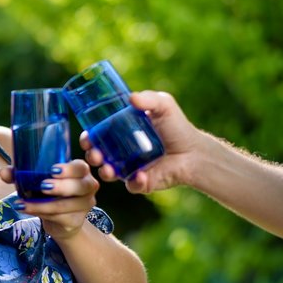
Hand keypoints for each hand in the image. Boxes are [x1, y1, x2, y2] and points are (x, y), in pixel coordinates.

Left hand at [0, 159, 99, 239]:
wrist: (59, 220)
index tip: (52, 170)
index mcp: (80, 172)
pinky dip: (41, 213)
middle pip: (81, 186)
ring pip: (67, 205)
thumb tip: (3, 173)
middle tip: (42, 186)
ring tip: (23, 202)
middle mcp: (87, 187)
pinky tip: (26, 209)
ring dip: (44, 204)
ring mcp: (84, 206)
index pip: (81, 167)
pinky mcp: (75, 221)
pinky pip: (59, 217)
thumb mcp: (35, 180)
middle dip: (62, 186)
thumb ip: (20, 174)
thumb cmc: (49, 192)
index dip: (69, 169)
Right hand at [81, 90, 200, 193]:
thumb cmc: (177, 127)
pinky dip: (135, 181)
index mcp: (120, 134)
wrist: (195, 151)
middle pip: (97, 156)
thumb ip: (148, 98)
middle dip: (91, 156)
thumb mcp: (163, 105)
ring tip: (109, 169)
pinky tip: (141, 174)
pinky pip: (132, 185)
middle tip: (95, 154)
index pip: (97, 137)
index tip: (86, 137)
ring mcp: (129, 169)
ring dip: (104, 172)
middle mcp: (120, 153)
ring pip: (108, 174)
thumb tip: (131, 97)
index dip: (88, 138)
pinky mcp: (142, 183)